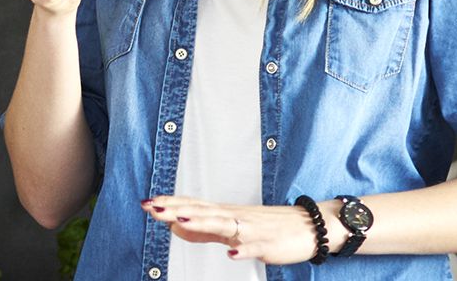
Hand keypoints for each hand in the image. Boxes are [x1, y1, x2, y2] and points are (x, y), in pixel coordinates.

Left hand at [141, 195, 344, 264]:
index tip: (147, 202)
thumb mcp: (231, 228)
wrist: (309, 226)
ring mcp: (251, 229)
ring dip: (201, 222)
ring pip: (223, 224)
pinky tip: (232, 254)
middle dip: (176, 209)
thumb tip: (175, 228)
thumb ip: (204, 231)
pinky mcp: (268, 244)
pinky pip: (254, 247)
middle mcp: (235, 217)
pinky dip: (243, 250)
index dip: (171, 204)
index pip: (193, 205)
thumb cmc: (269, 227)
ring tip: (179, 221)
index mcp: (225, 213)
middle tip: (153, 207)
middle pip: (202, 211)